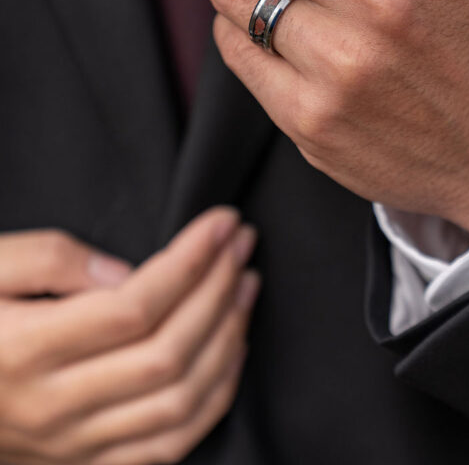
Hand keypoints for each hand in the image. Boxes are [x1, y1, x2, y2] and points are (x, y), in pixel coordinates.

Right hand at [0, 209, 258, 464]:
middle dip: (219, 289)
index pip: (135, 307)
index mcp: (25, 352)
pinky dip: (215, 397)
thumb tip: (129, 272)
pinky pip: (171, 445)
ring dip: (228, 338)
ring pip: (179, 403)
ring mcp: (73, 448)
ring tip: (247, 284)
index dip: (190, 261)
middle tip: (243, 242)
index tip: (222, 221)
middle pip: (167, 353)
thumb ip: (55, 261)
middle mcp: (53, 410)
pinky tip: (232, 349)